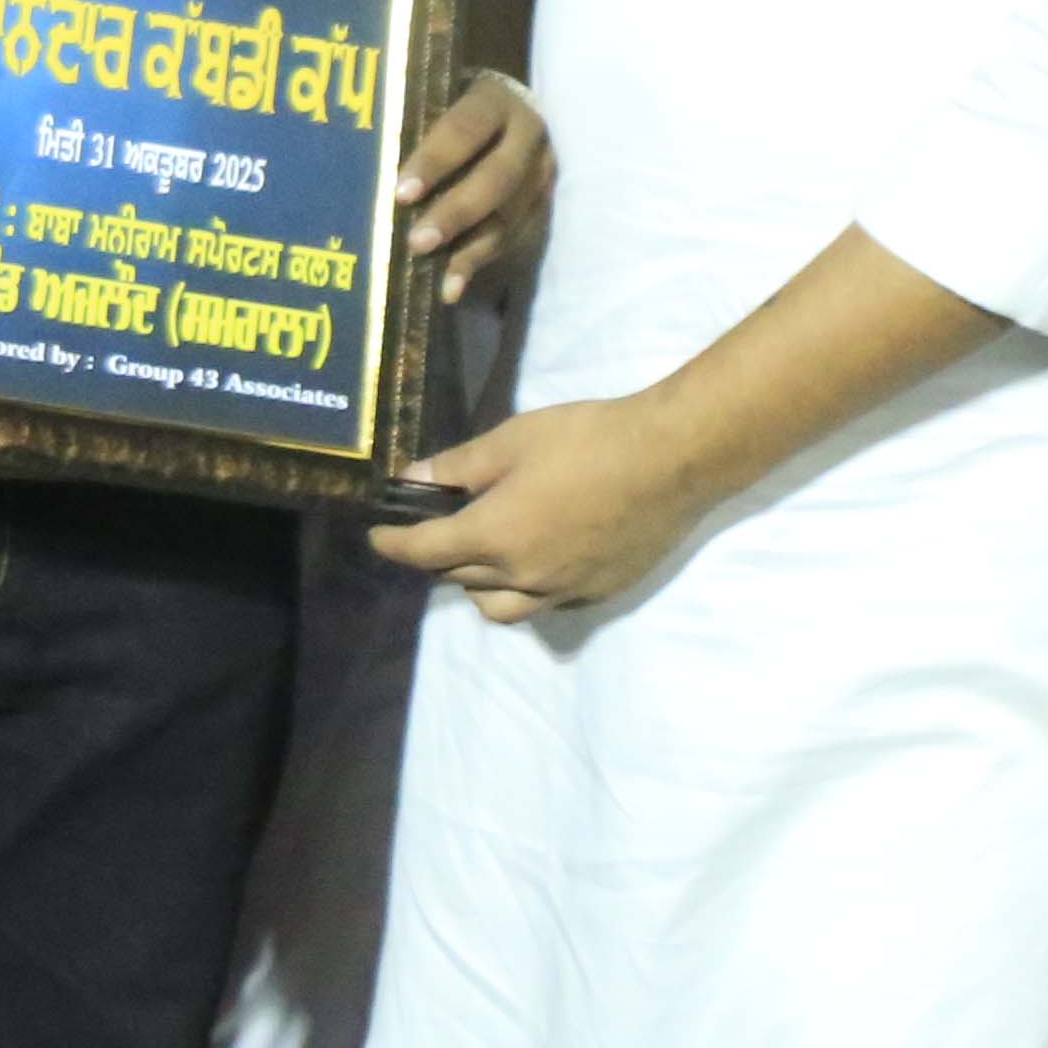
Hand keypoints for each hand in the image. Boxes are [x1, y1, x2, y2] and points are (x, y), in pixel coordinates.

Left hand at [364, 390, 715, 619]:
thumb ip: (459, 466)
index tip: (377, 537)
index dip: (394, 545)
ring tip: (483, 553)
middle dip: (438, 556)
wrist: (670, 460)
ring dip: (479, 585)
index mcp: (496, 537)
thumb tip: (413, 479)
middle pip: (460, 579)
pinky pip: (545, 604)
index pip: (426, 552)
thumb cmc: (585, 440)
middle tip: (436, 528)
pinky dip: (525, 589)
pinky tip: (534, 558)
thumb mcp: (512, 441)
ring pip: (501, 606)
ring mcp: (564, 590)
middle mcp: (524, 576)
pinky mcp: (598, 592)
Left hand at [392, 72, 550, 302]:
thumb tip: (365, 163)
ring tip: (441, 280)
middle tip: (417, 242)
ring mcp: (541, 173)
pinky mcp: (543, 204)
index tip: (402, 193)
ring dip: (471, 249)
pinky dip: (480, 262)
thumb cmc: (454, 102)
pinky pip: (514, 237)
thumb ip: (417, 120)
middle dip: (456, 213)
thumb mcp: (441, 97)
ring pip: (509, 215)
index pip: (464, 129)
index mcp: (495, 100)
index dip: (434, 161)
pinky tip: (452, 287)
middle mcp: (528, 135)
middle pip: (496, 178)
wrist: (511, 109)